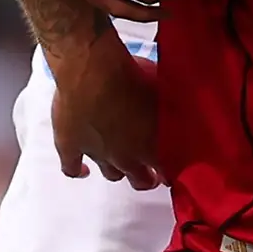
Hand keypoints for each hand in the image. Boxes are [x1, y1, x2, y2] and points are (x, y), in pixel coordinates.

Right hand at [50, 32, 163, 186]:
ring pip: (111, 174)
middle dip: (146, 177)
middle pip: (139, 179)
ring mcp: (97, 154)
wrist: (92, 72)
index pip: (167, 171)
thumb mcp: (166, 93)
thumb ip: (173, 112)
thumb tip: (182, 112)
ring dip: (118, 170)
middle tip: (150, 173)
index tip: (173, 171)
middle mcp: (126, 157)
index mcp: (152, 147)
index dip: (171, 172)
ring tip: (121, 164)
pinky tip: (81, 170)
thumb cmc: (134, 77)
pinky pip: (70, 167)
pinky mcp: (70, 146)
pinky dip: (76, 170)